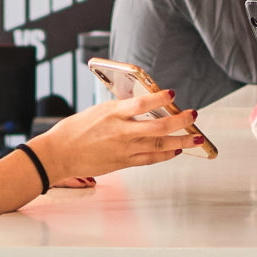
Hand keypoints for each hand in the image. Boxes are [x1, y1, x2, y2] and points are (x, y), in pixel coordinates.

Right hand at [29, 89, 199, 183]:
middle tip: (193, 115)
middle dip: (179, 121)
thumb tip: (144, 104)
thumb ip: (121, 109)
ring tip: (196, 138)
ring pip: (159, 146)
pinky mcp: (123, 163)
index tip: (172, 94)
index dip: (158, 98)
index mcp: (112, 114)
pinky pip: (150, 160)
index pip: (140, 103)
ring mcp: (124, 149)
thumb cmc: (75, 130)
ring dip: (181, 141)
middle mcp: (120, 132)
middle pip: (157, 127)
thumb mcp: (98, 111)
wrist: (59, 154)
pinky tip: (177, 150)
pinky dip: (166, 155)